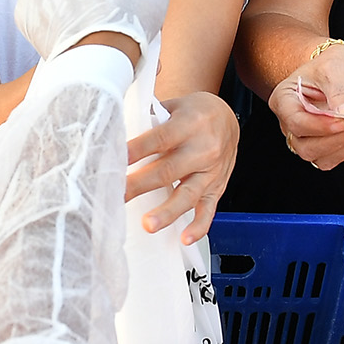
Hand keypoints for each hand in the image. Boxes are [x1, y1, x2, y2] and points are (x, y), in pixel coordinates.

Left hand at [127, 90, 239, 243]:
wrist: (227, 118)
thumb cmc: (193, 113)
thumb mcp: (174, 106)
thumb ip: (150, 120)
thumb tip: (118, 136)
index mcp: (189, 124)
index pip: (159, 138)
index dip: (137, 150)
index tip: (115, 161)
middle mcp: (203, 148)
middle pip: (168, 170)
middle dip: (140, 185)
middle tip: (118, 196)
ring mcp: (211, 171)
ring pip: (188, 194)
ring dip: (167, 211)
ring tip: (148, 225)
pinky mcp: (217, 188)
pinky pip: (209, 210)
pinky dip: (198, 226)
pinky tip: (184, 238)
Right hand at [268, 40, 343, 170]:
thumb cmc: (334, 63)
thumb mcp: (337, 67)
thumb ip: (340, 89)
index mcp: (286, 99)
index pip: (295, 121)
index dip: (319, 126)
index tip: (342, 120)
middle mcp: (293, 120)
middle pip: (304, 145)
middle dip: (334, 140)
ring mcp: (308, 134)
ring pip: (317, 157)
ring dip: (343, 147)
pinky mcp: (325, 143)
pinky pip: (332, 159)